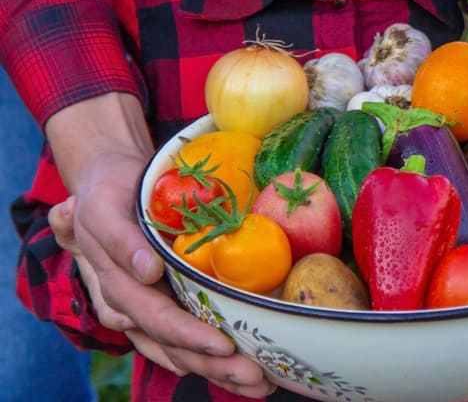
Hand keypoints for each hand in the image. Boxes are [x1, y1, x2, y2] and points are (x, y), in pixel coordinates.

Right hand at [45, 93, 274, 396]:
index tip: (223, 345)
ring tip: (263, 385)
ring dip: (223, 373)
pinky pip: (189, 343)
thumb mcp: (106, 208)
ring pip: (185, 352)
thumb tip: (147, 272)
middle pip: (177, 346)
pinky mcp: (167, 308)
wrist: (109, 184)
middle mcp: (134, 309)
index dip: (189, 336)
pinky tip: (248, 376)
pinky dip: (217, 362)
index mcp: (117, 288)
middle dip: (217, 366)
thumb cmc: (109, 193)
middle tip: (258, 377)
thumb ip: (121, 242)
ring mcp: (151, 313)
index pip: (156, 319)